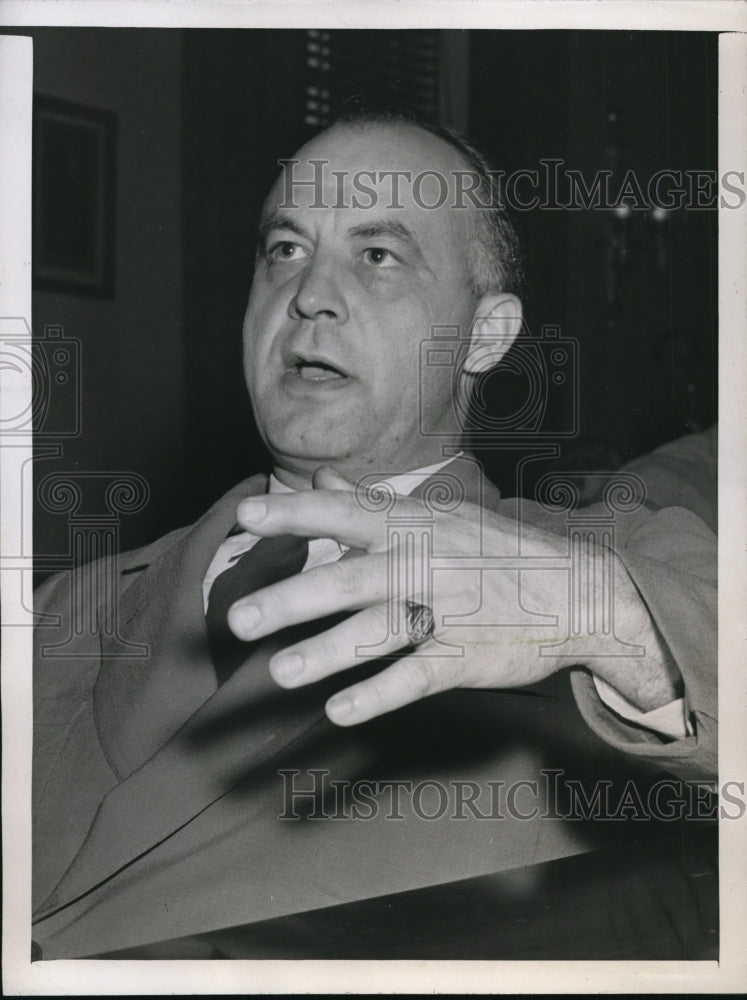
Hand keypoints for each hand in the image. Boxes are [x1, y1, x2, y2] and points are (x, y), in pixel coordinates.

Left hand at [228, 467, 679, 725]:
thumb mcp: (444, 517)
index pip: (347, 514)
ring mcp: (448, 613)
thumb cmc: (502, 552)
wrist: (581, 591)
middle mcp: (428, 565)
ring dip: (327, 654)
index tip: (245, 515)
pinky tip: (339, 710)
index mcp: (418, 527)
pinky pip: (416, 678)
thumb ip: (376, 506)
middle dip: (294, 599)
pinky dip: (378, 695)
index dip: (296, 513)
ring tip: (280, 673)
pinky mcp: (465, 658)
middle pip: (352, 581)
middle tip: (238, 619)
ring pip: (379, 634)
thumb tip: (322, 483)